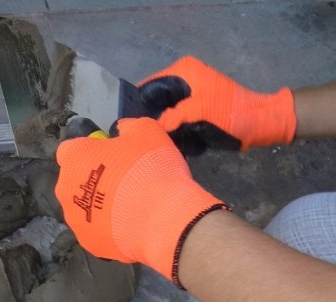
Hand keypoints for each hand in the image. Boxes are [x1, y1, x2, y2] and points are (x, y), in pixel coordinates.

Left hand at [54, 117, 228, 284]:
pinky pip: (97, 232)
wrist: (162, 219)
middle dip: (92, 180)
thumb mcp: (146, 131)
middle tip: (122, 182)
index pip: (70, 150)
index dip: (90, 151)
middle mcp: (65, 191)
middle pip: (75, 182)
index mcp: (73, 159)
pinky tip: (129, 227)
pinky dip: (108, 229)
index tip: (110, 155)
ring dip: (99, 206)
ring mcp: (75, 221)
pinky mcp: (89, 245)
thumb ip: (127, 128)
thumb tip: (121, 132)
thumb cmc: (150, 167)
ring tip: (128, 208)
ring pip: (84, 209)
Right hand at [137, 56, 295, 154]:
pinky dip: (171, 132)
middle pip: (155, 100)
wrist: (258, 124)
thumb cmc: (230, 114)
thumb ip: (172, 117)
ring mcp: (190, 97)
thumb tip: (149, 127)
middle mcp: (184, 80)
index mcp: (184, 72)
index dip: (137, 104)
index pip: (149, 84)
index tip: (128, 126)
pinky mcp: (195, 111)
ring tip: (151, 144)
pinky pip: (175, 121)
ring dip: (159, 128)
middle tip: (138, 139)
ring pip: (163, 113)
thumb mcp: (198, 112)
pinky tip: (168, 144)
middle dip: (148, 118)